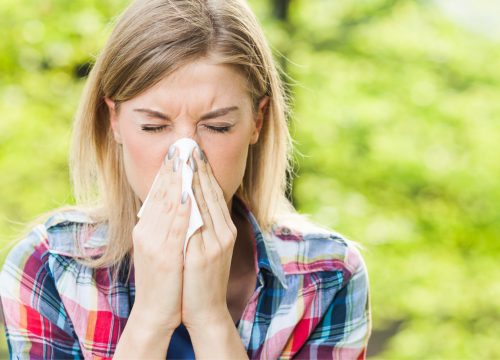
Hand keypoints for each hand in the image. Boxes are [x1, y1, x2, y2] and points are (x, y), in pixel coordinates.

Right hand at [131, 148, 190, 331]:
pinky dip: (180, 207)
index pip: (158, 194)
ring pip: (166, 205)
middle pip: (161, 194)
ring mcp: (154, 243)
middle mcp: (147, 232)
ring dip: (177, 179)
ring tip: (184, 158)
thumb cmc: (164, 280)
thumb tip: (176, 203)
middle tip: (181, 144)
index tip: (177, 151)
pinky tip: (186, 191)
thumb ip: (165, 226)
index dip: (168, 171)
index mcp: (146, 229)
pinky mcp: (164, 256)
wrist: (156, 312)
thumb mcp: (160, 248)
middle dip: (172, 168)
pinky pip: (174, 226)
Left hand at [181, 147, 237, 329]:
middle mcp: (224, 232)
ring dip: (193, 178)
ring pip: (205, 203)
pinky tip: (182, 188)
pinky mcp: (205, 254)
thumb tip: (191, 201)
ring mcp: (216, 242)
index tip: (193, 151)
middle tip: (189, 144)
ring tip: (184, 157)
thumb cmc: (201, 278)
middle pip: (210, 193)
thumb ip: (202, 225)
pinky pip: (197, 222)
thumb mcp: (207, 248)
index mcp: (224, 229)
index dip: (203, 171)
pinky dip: (190, 203)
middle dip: (199, 167)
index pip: (213, 193)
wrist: (205, 310)